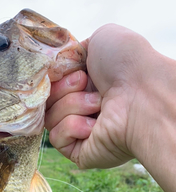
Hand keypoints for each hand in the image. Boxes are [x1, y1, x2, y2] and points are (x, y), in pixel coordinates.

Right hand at [45, 24, 152, 168]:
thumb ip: (73, 50)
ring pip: (50, 118)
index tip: (71, 70)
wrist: (143, 95)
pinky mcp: (79, 152)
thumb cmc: (128, 65)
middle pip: (47, 101)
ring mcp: (81, 132)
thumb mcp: (100, 39)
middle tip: (87, 84)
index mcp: (87, 84)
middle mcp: (83, 108)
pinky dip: (72, 127)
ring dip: (72, 105)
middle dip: (64, 89)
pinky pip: (56, 138)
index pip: (51, 83)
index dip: (56, 76)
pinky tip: (95, 125)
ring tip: (99, 104)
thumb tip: (57, 66)